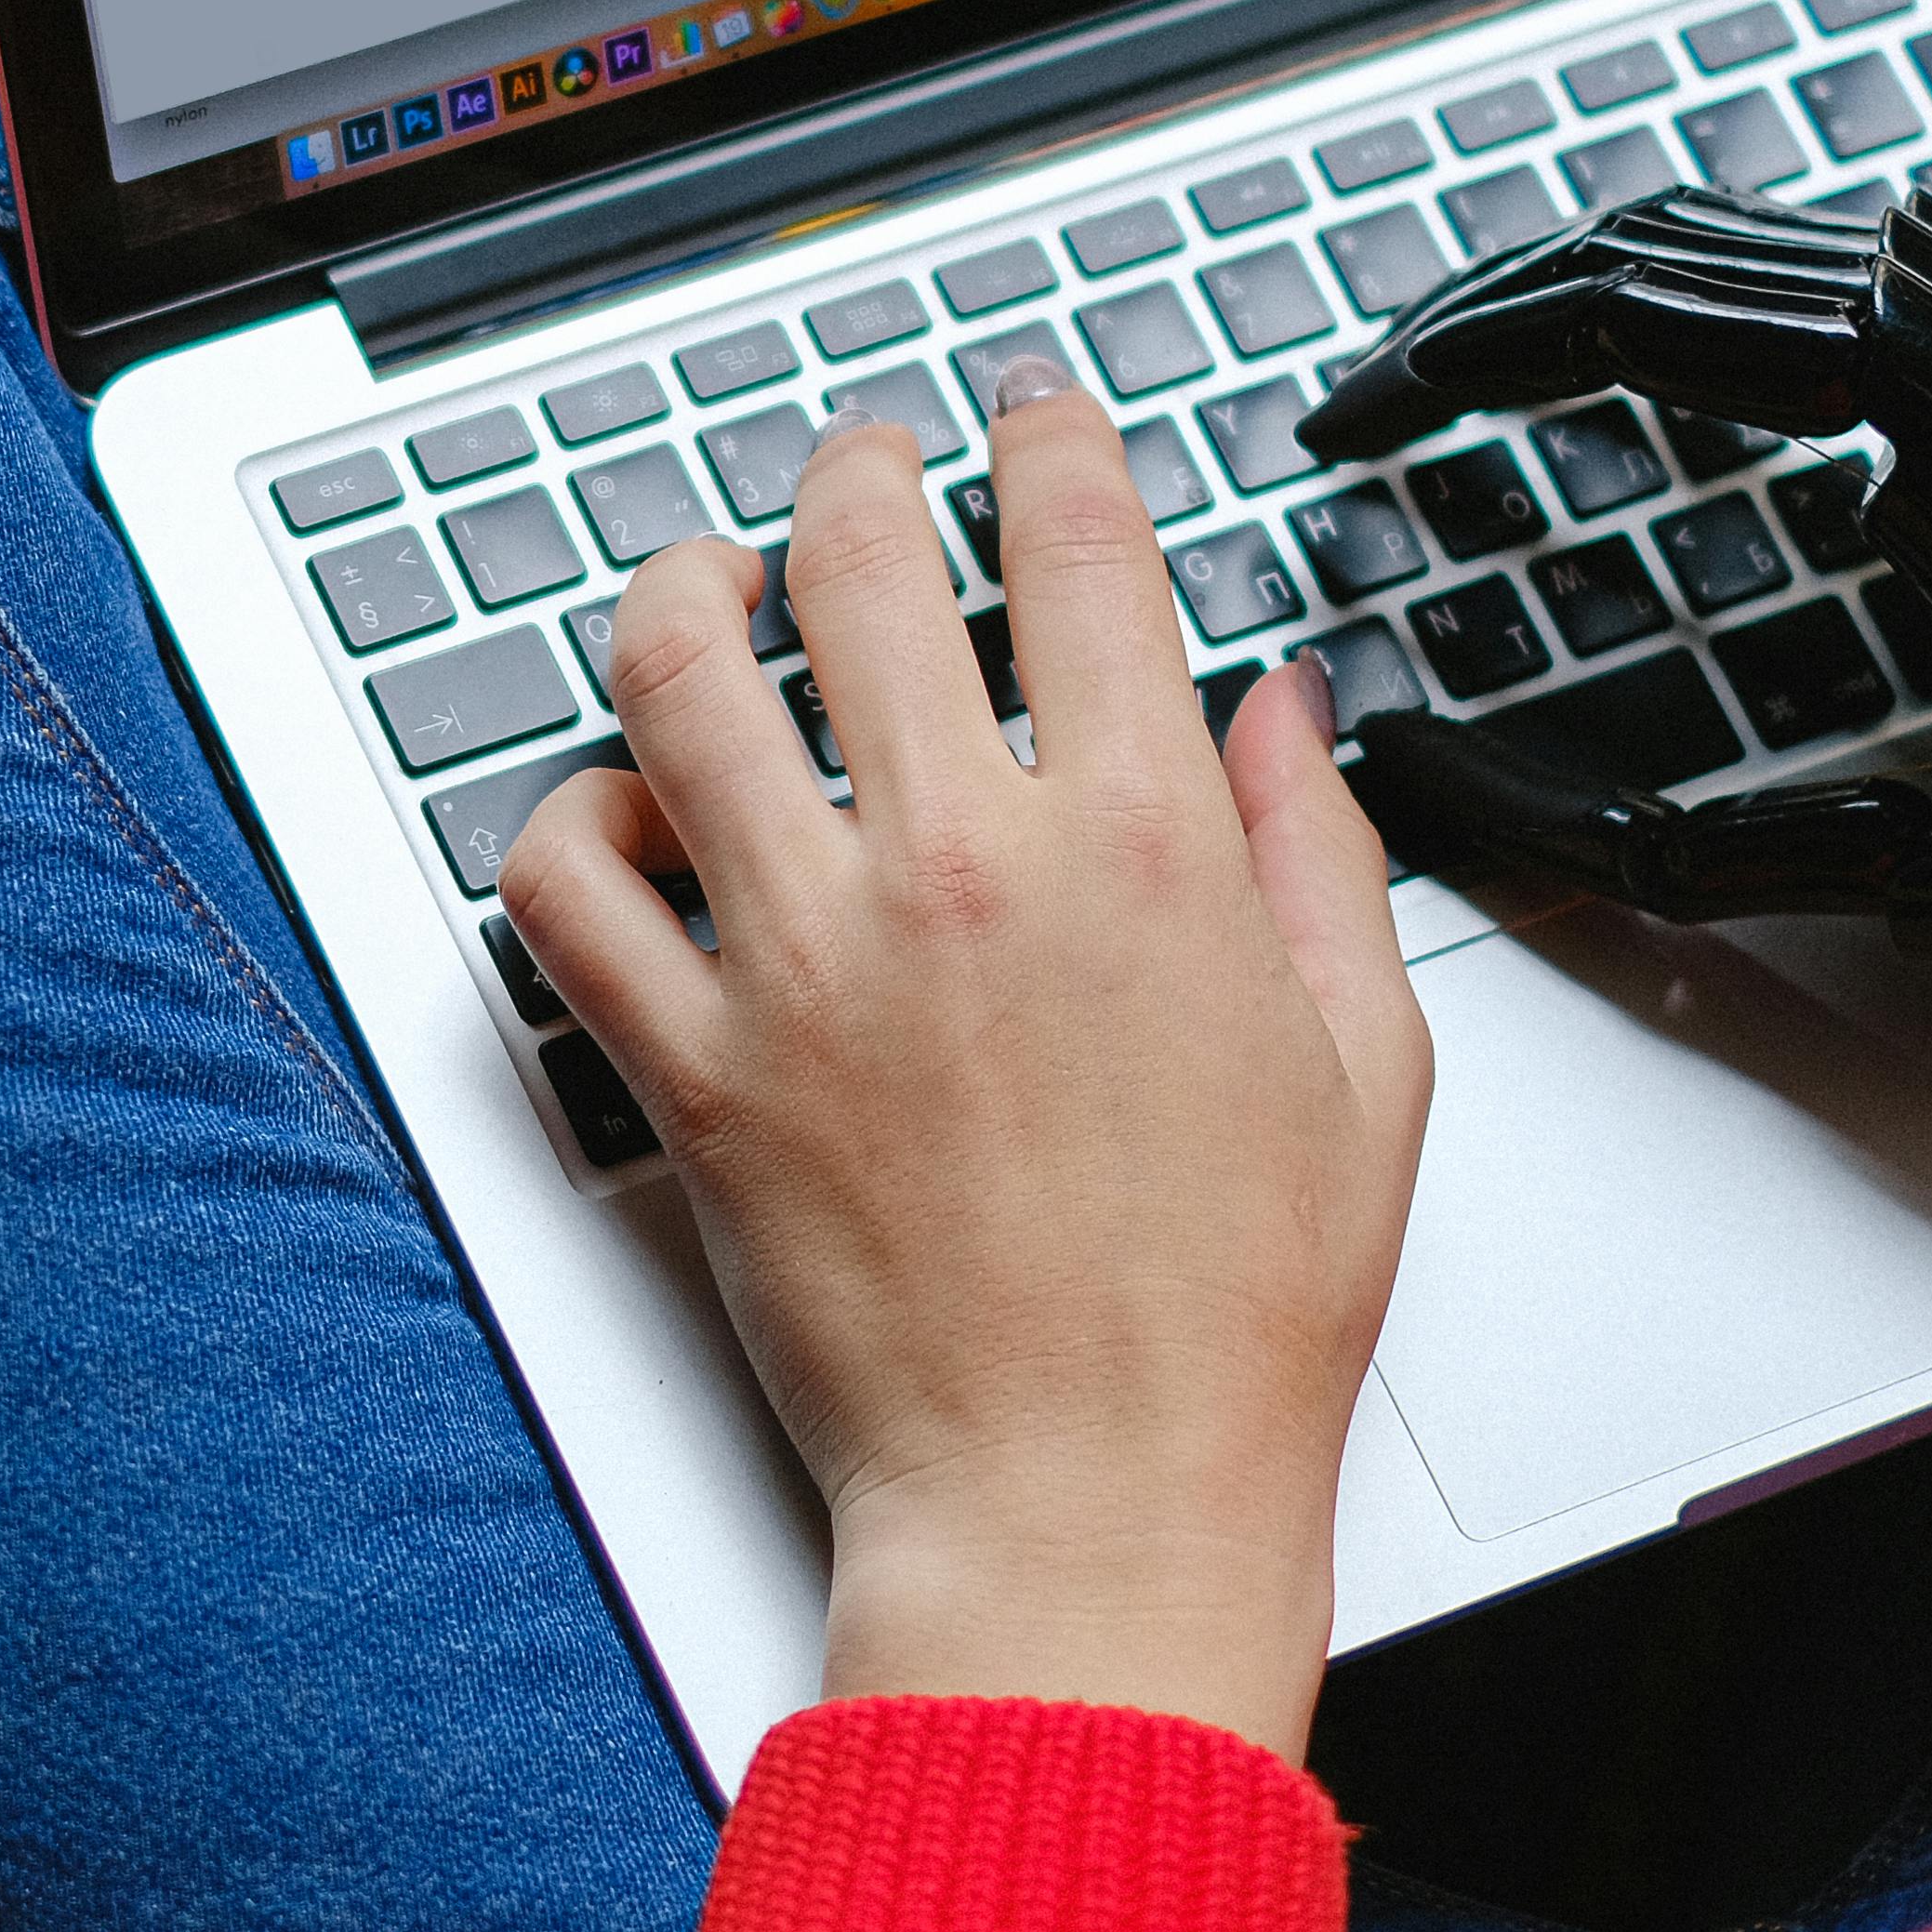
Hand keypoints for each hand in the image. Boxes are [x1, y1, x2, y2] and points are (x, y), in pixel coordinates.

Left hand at [497, 375, 1433, 1758]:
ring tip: (710, 588)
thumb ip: (1320, 849)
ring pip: (678, 680)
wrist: (1088, 1506)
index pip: (1076, 544)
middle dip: (859, 476)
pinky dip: (573, 823)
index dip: (1047, 441)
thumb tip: (1278, 706)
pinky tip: (626, 810)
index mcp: (1139, 848)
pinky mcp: (693, 1072)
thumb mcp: (1366, 1063)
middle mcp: (957, 873)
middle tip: (865, 477)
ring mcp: (805, 965)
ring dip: (684, 593)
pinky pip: (565, 890)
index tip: (1030, 425)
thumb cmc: (1230, 1321)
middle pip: (859, 560)